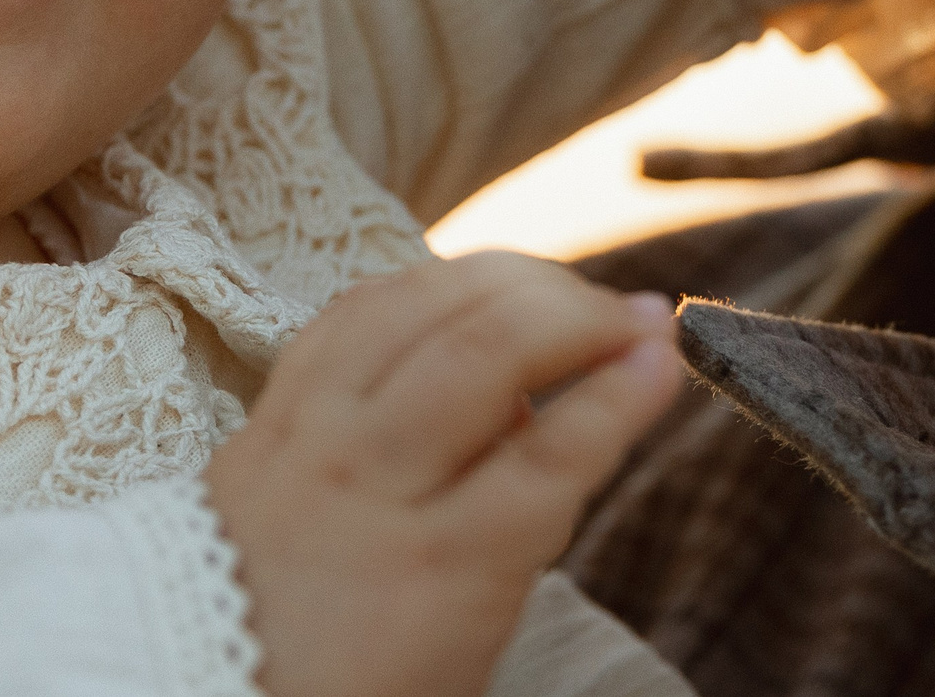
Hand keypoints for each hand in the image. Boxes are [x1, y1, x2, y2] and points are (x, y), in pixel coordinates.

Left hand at [204, 253, 679, 696]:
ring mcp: (306, 437)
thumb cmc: (356, 688)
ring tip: (566, 289)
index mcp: (434, 573)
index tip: (669, 355)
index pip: (549, 455)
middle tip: (638, 314)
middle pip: (483, 356)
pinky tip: (467, 288)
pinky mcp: (265, 413)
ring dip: (506, 279)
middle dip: (577, 315)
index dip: (620, 394)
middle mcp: (365, 486)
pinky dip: (418, 286)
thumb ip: (523, 530)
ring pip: (414, 310)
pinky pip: (348, 313)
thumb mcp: (469, 645)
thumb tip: (573, 417)